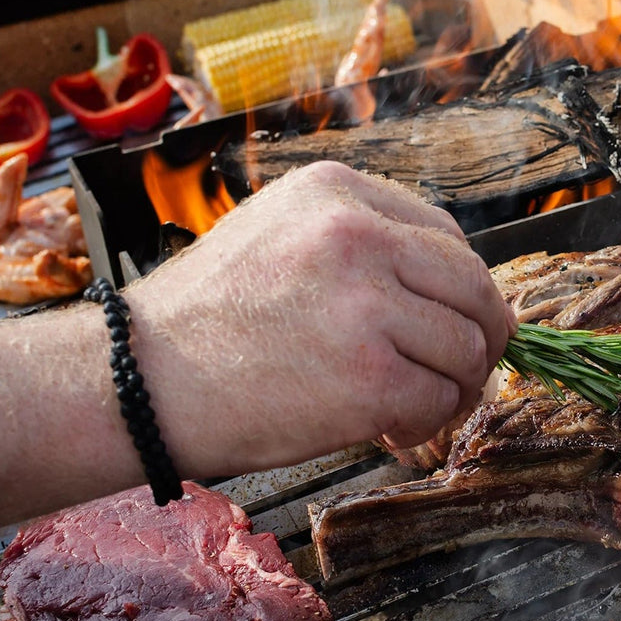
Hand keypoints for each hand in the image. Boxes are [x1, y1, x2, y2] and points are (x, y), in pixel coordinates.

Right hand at [127, 162, 515, 476]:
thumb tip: (447, 285)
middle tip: (468, 369)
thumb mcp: (278, 235)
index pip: (447, 235)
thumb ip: (360, 243)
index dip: (465, 287)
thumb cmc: (204, 318)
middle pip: (473, 286)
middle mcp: (357, 234)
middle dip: (483, 334)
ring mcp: (366, 305)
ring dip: (453, 385)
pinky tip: (392, 429)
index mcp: (336, 191)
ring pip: (467, 347)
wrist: (136, 381)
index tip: (463, 318)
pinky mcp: (369, 377)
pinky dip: (426, 422)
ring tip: (416, 404)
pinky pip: (439, 399)